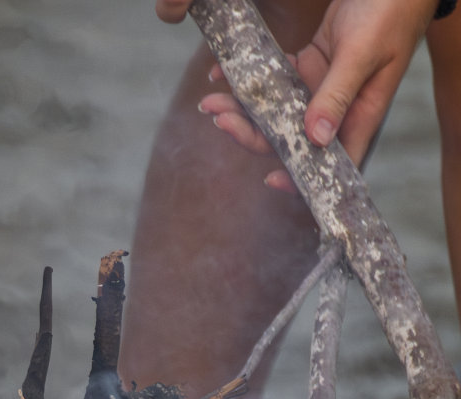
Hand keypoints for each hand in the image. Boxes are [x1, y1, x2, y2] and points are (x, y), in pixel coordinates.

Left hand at [157, 0, 433, 189]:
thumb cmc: (391, 12)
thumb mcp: (363, 53)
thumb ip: (338, 94)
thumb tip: (316, 139)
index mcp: (359, 115)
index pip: (331, 162)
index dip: (302, 177)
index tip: (271, 180)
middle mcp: (337, 109)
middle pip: (288, 138)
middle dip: (251, 134)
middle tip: (219, 119)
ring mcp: (319, 88)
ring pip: (274, 112)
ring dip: (241, 109)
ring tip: (210, 101)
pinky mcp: (308, 66)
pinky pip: (273, 81)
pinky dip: (249, 80)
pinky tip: (223, 74)